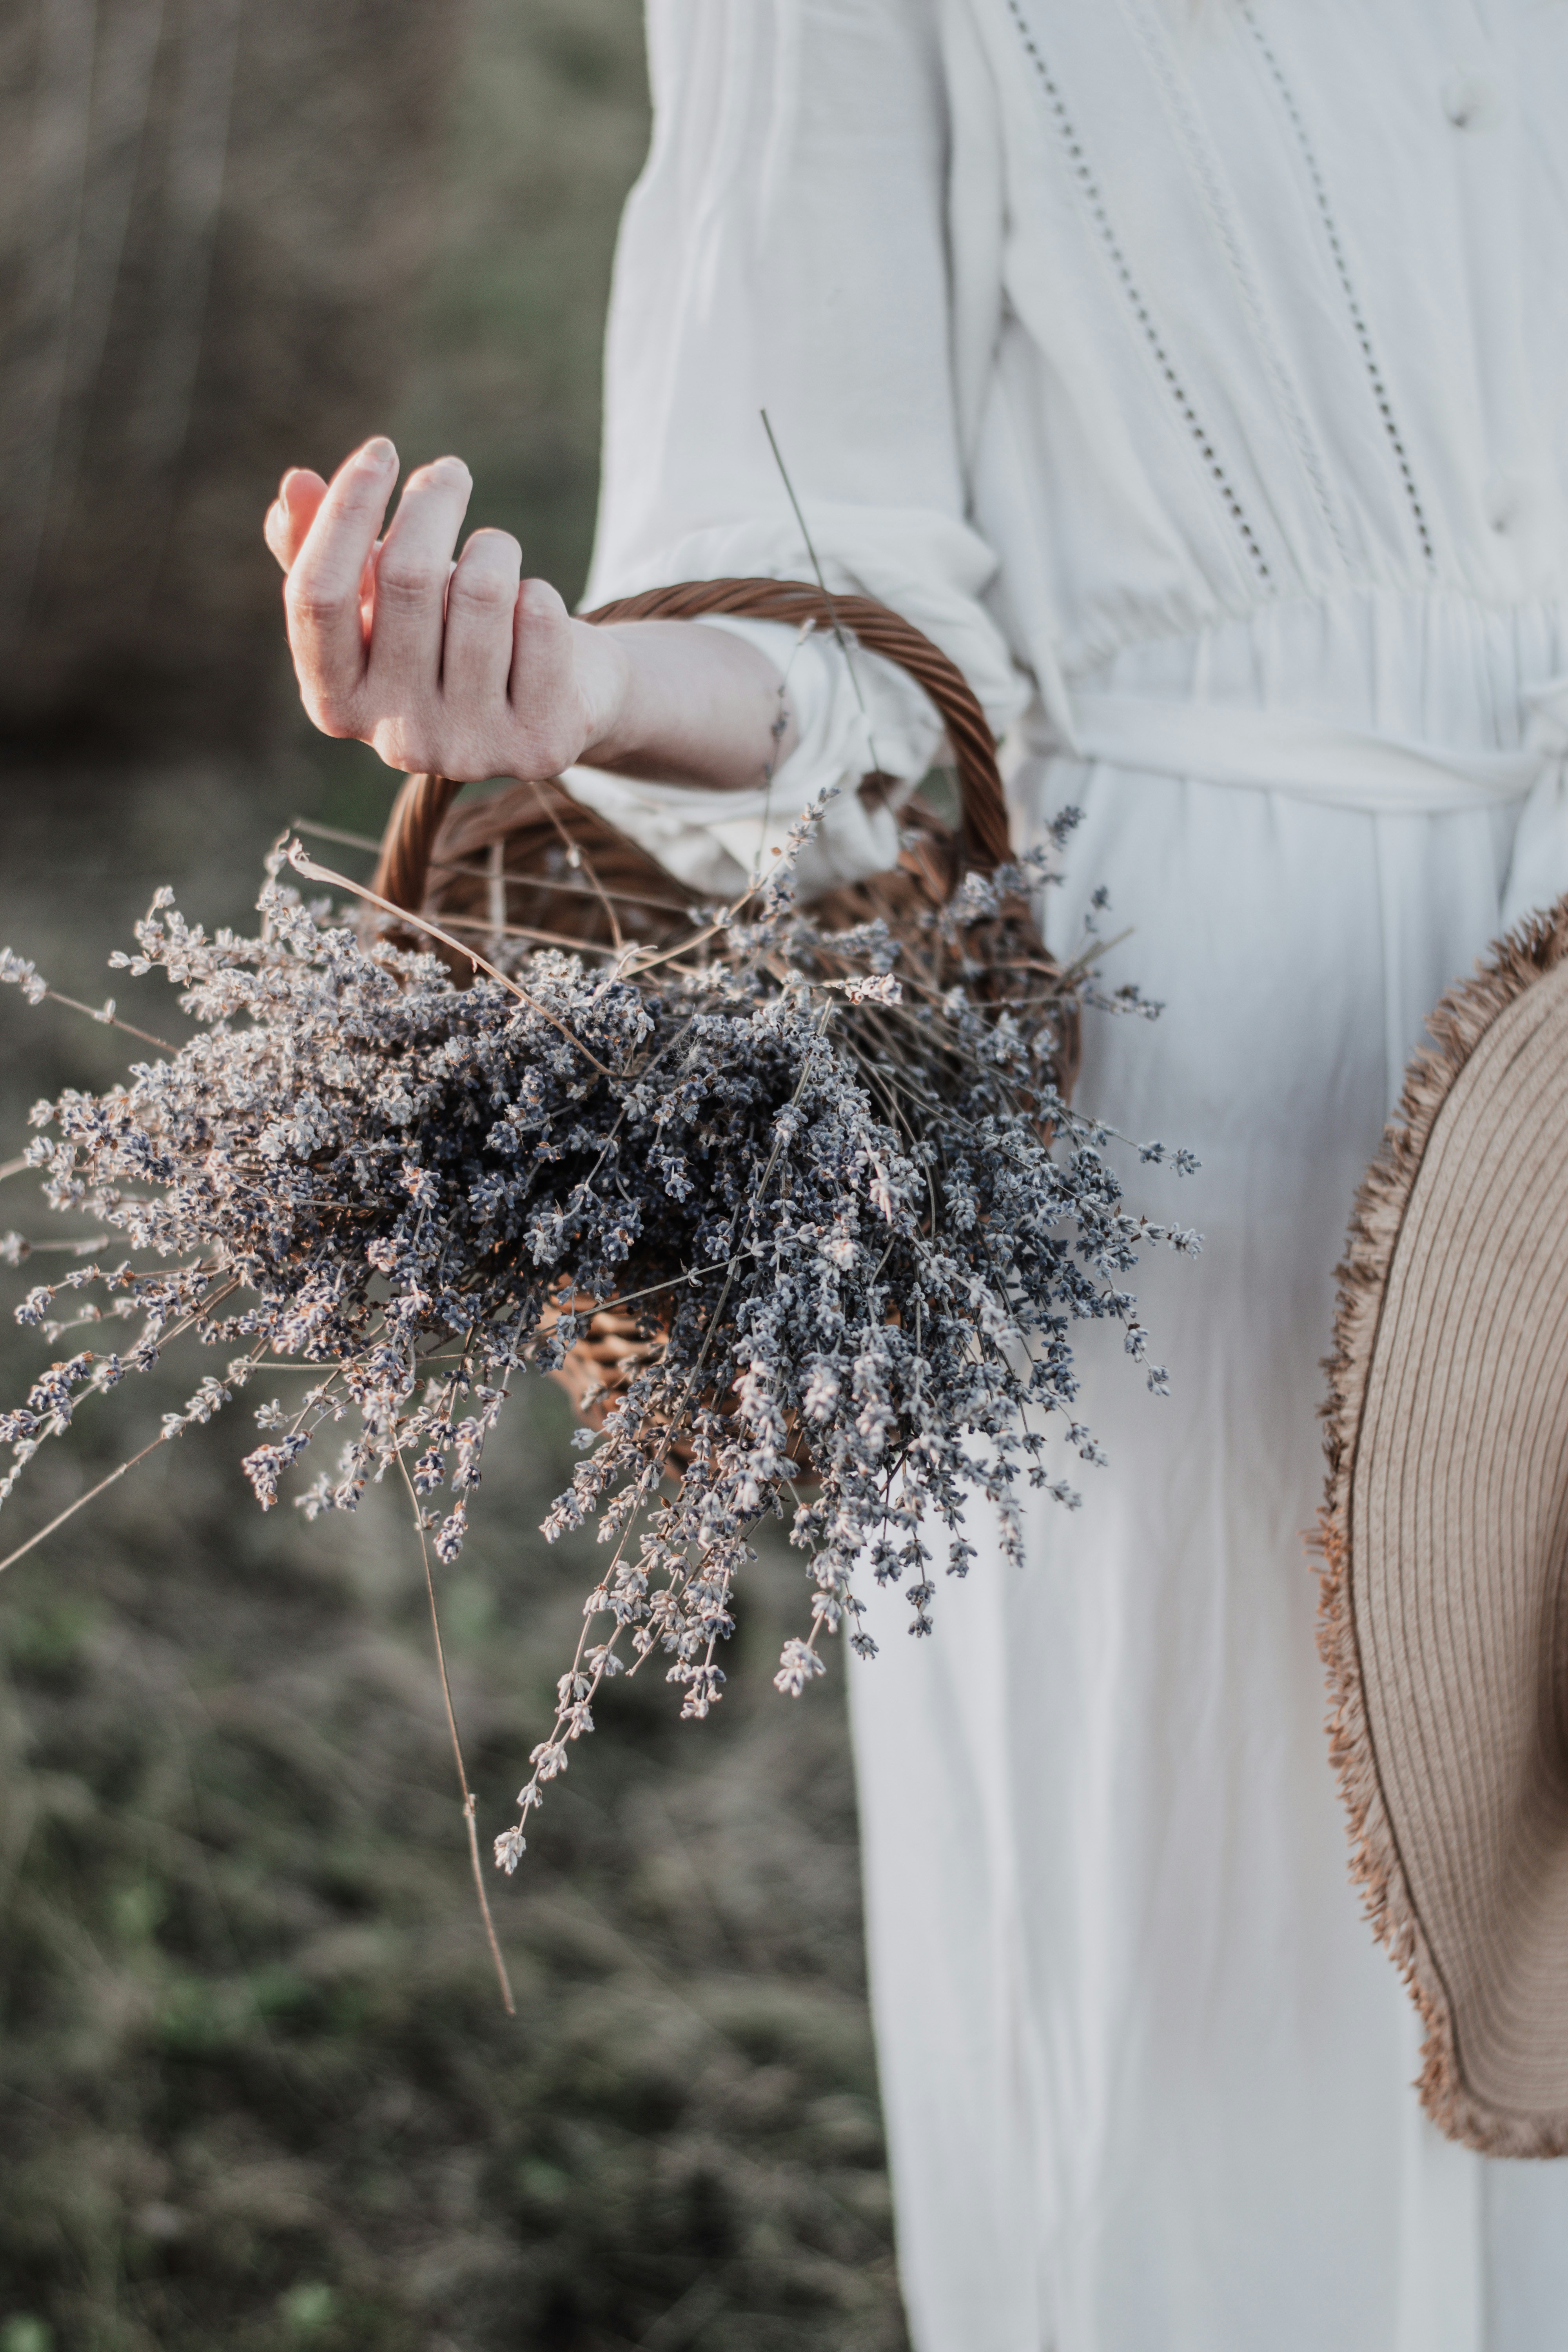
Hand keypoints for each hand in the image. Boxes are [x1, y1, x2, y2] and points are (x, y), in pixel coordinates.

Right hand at [264, 438, 631, 783]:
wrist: (552, 702)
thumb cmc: (449, 637)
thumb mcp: (379, 597)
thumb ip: (324, 549)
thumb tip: (296, 484)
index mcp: (335, 704)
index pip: (317, 595)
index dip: (345, 510)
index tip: (381, 450)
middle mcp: (396, 739)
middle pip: (407, 577)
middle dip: (432, 503)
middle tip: (450, 474)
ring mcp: (470, 750)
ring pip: (483, 592)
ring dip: (495, 549)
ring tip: (497, 555)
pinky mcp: (538, 746)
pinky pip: (539, 618)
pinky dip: (540, 594)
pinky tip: (534, 616)